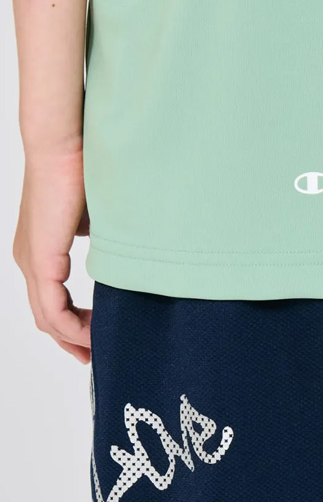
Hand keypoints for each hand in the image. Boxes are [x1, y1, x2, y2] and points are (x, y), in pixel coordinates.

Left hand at [13, 143, 90, 362]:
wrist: (63, 147)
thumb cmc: (81, 171)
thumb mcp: (94, 217)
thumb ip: (98, 239)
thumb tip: (114, 250)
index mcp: (39, 249)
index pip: (50, 299)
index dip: (71, 324)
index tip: (94, 336)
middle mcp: (29, 260)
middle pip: (46, 316)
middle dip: (70, 339)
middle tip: (93, 355)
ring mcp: (32, 262)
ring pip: (47, 316)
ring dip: (72, 336)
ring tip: (97, 347)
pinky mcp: (41, 260)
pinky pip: (52, 308)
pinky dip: (70, 326)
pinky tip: (89, 333)